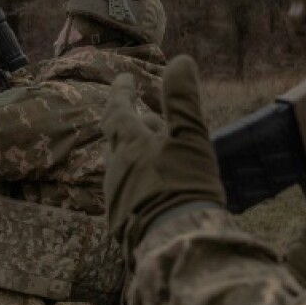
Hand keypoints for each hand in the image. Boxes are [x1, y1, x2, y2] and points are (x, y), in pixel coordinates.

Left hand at [103, 55, 224, 252]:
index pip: (118, 110)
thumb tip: (180, 60)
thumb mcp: (190, 137)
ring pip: (122, 167)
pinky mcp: (122, 224)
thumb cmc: (184, 186)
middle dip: (128, 123)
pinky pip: (128, 193)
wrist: (175, 244)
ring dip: (135, 153)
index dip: (121, 92)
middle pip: (116, 139)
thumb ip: (183, 99)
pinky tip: (154, 189)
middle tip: (142, 114)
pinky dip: (140, 181)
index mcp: (129, 145)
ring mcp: (116, 199)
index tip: (124, 79)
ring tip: (154, 151)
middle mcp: (116, 169)